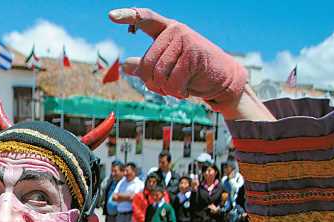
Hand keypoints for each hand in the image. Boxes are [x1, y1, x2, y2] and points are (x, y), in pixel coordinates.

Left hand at [108, 8, 274, 120]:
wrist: (222, 79)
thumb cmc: (192, 73)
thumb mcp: (167, 67)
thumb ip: (147, 65)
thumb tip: (126, 65)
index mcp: (166, 30)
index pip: (145, 18)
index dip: (127, 16)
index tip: (111, 16)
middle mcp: (175, 30)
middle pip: (146, 64)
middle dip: (154, 83)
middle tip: (168, 87)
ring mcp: (185, 40)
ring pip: (158, 74)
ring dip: (166, 89)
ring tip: (179, 87)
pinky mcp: (193, 54)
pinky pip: (172, 82)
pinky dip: (177, 92)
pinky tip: (186, 90)